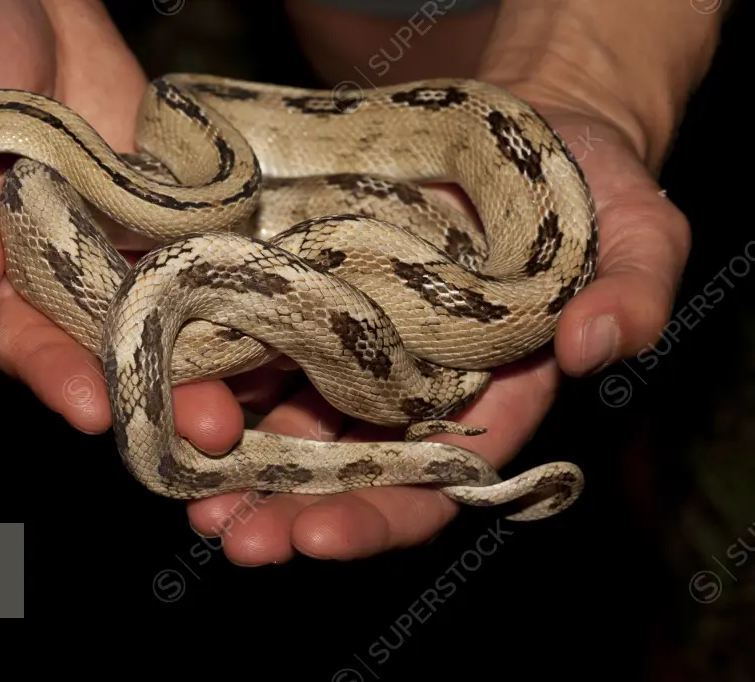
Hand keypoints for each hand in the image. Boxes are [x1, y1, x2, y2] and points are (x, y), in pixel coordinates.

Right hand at [0, 0, 246, 457]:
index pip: (20, 335)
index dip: (54, 374)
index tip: (92, 409)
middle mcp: (64, 268)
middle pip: (109, 344)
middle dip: (154, 390)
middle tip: (203, 431)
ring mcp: (125, 243)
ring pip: (167, 316)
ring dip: (207, 361)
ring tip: (246, 402)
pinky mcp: (174, 213)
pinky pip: (205, 259)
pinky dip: (235, 294)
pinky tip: (273, 328)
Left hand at [185, 74, 689, 567]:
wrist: (519, 137)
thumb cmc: (587, 194)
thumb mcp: (636, 234)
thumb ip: (635, 293)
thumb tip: (597, 345)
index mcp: (479, 406)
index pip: (425, 487)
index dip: (374, 519)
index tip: (320, 534)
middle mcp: (399, 392)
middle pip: (333, 472)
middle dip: (278, 508)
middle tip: (228, 533)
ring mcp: (343, 346)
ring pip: (275, 415)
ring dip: (225, 455)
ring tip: (178, 480)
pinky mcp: (300, 295)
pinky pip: (248, 339)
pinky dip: (210, 367)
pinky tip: (167, 384)